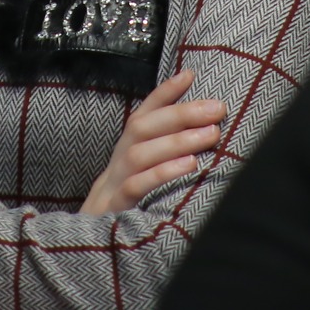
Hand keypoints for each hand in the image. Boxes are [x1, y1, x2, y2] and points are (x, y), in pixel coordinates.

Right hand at [80, 68, 226, 213]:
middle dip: (181, 114)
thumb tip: (202, 121)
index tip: (190, 75)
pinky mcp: (117, 205)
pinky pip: (137, 186)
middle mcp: (120, 157)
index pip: (144, 112)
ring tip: (210, 134)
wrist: (93, 234)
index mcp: (128, 145)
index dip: (165, 92)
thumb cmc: (131, 194)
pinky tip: (189, 165)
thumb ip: (165, 143)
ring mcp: (116, 180)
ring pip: (142, 154)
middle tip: (216, 109)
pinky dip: (163, 173)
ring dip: (177, 141)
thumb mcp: (144, 165)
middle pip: (143, 127)